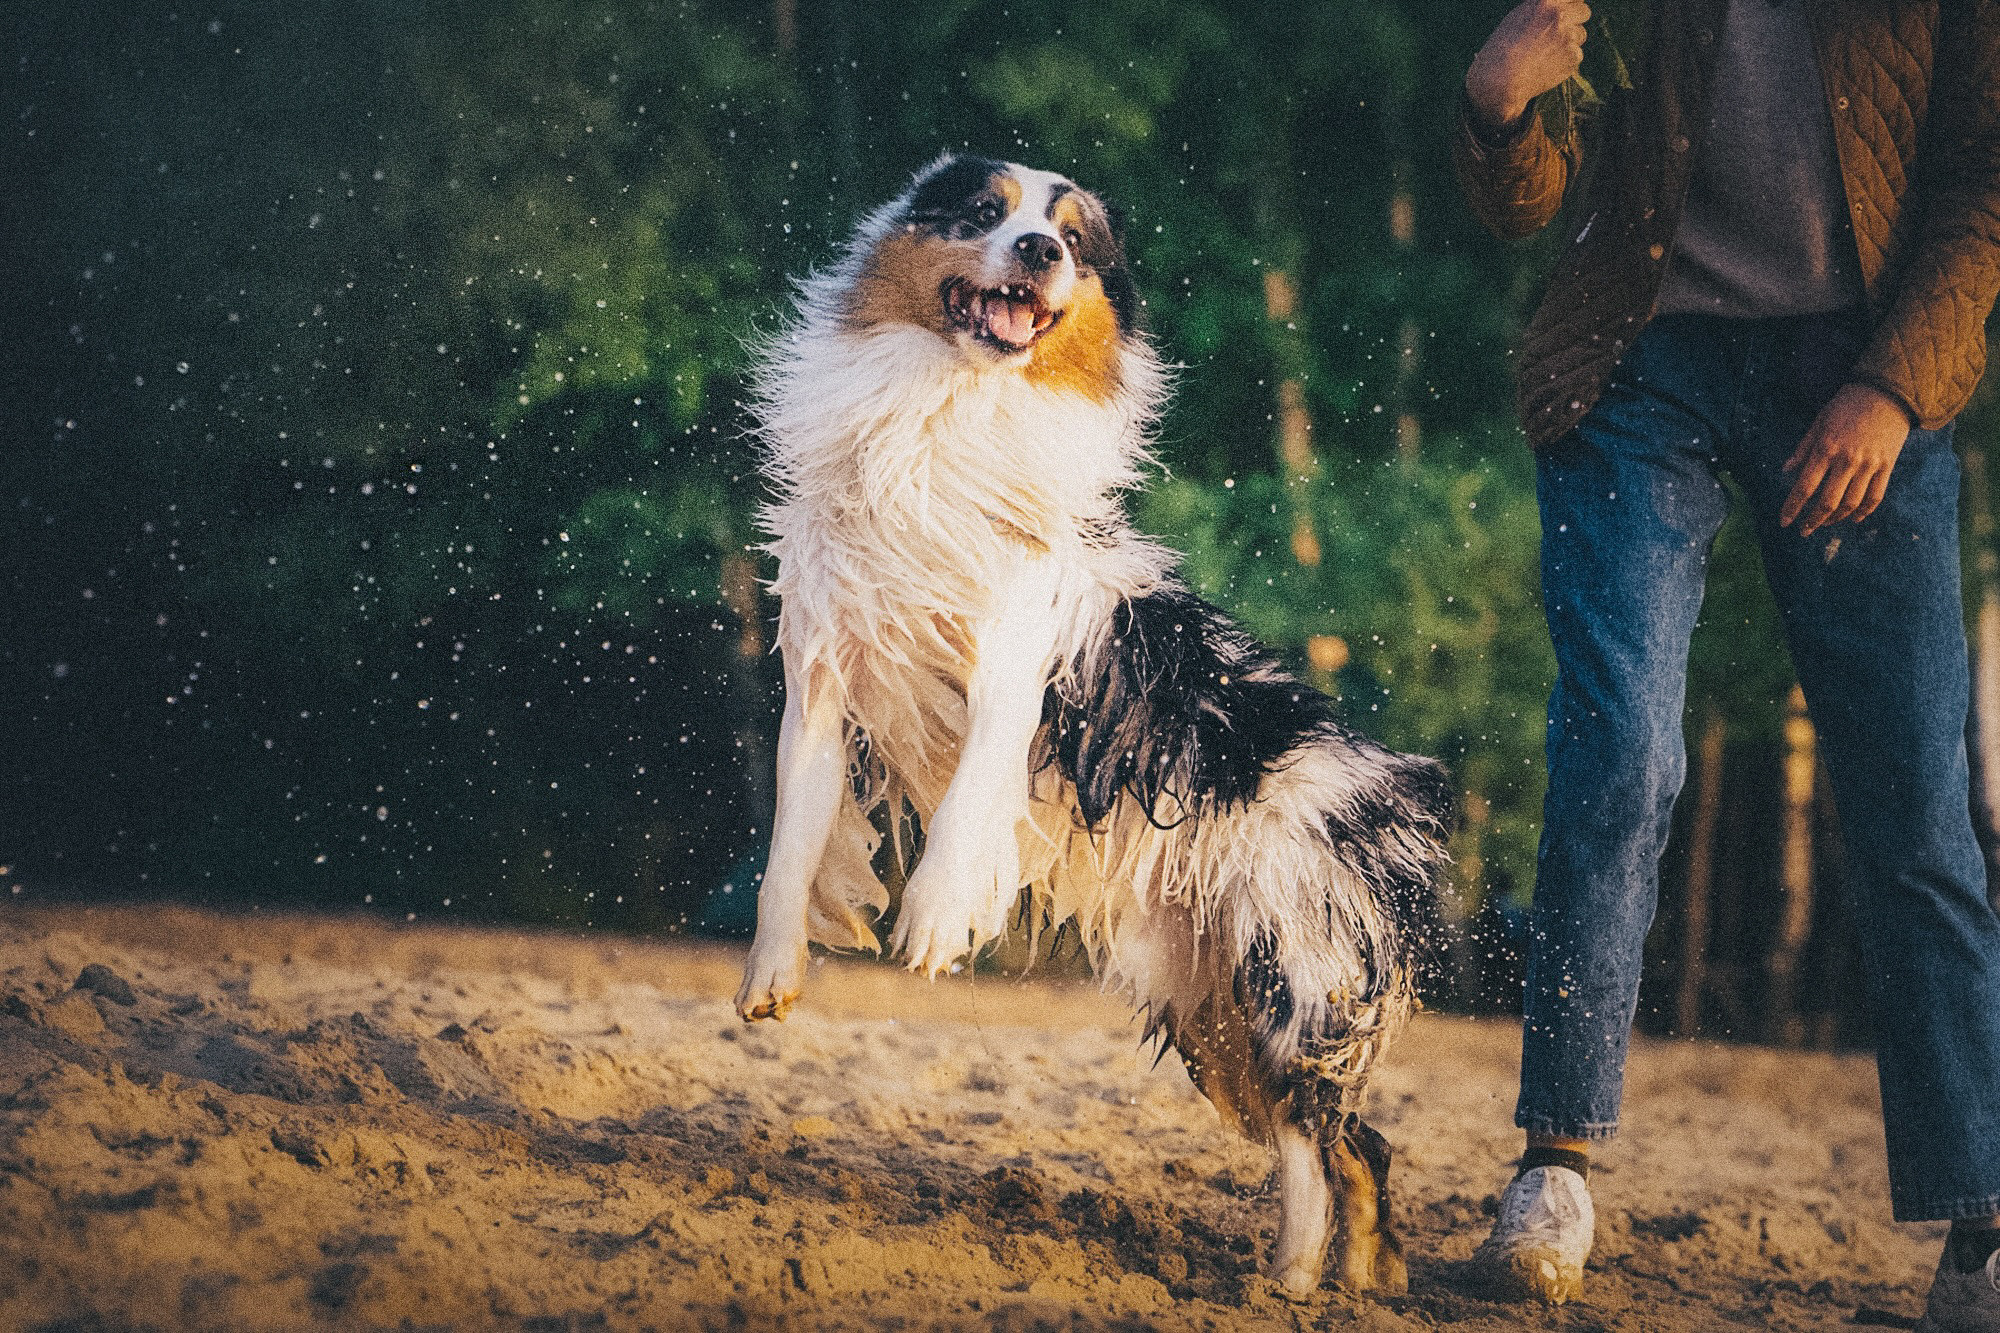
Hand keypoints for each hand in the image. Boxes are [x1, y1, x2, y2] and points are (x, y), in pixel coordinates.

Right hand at [1466, 0, 1591, 133]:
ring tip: (1547, 52)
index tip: (1569, 11)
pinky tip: (1548, 65)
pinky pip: (1577, 55)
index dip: (1572, 4)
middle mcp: (1561, 16)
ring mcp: (1569, 37)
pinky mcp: (1573, 57)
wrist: (1500, 80)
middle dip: (1575, 20)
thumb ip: (1543, 9)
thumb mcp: (1518, 16)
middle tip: (1558, 34)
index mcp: (1547, 1)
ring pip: (1581, 34)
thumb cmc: (1502, 48)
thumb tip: (1559, 6)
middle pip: (1584, 12)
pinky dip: (1566, 60)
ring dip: (1570, 41)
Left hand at [1780, 383, 1913, 535]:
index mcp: (1826, 449)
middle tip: (1803, 530)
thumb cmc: (1848, 405)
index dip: (1792, 508)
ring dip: (1835, 519)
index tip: (1784, 521)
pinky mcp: (1887, 466)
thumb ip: (1803, 448)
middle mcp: (1847, 461)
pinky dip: (1863, 512)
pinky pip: (1875, 497)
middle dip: (1812, 520)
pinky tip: (1852, 518)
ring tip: (1824, 523)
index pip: (1804, 487)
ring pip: (1851, 503)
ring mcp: (1870, 465)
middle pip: (1827, 502)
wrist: (1888, 392)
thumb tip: (1786, 471)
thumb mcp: (1819, 422)